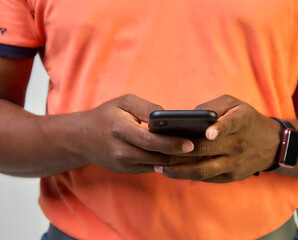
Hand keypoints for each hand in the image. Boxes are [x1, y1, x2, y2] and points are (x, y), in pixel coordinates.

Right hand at [78, 94, 194, 173]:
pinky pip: (151, 167)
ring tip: (193, 153)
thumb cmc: (106, 116)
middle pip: (157, 156)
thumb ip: (147, 108)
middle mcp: (122, 152)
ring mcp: (124, 164)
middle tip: (199, 149)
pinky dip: (165, 162)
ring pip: (156, 164)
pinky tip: (178, 156)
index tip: (190, 143)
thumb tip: (169, 117)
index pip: (150, 141)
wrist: (81, 138)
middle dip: (180, 154)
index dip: (172, 143)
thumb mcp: (124, 102)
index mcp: (120, 130)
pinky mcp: (127, 171)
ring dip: (175, 160)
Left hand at [154, 95, 280, 182]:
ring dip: (179, 170)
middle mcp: (238, 145)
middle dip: (179, 151)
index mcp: (241, 122)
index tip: (208, 133)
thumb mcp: (235, 104)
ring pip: (203, 171)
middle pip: (206, 150)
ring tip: (159, 166)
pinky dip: (187, 175)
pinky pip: (206, 178)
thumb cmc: (247, 120)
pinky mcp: (231, 177)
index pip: (231, 125)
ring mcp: (234, 164)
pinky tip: (171, 171)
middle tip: (157, 149)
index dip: (219, 129)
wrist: (272, 145)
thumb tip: (188, 116)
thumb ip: (213, 106)